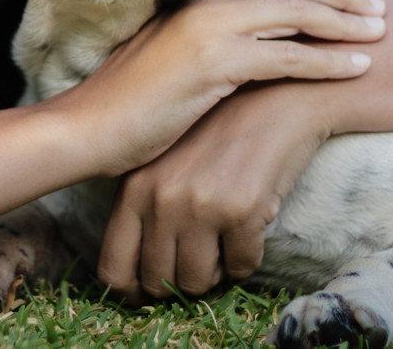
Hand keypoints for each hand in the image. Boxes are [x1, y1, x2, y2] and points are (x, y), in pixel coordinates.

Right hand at [59, 0, 385, 178]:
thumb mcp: (181, 55)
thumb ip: (222, 37)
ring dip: (347, 22)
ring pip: (298, 10)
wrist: (88, 127)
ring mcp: (210, 28)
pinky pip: (289, 57)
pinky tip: (358, 69)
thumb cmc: (133, 99)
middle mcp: (210, 0)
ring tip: (381, 34)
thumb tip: (270, 36)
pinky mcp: (214, 63)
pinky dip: (329, 62)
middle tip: (381, 5)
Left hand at [97, 83, 328, 300]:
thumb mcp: (165, 161)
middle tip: (200, 257)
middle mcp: (161, 199)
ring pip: (199, 281)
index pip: (114, 268)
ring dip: (216, 271)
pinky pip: (242, 266)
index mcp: (134, 188)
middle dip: (181, 279)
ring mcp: (200, 205)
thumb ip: (145, 207)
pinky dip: (248, 256)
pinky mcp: (241, 209)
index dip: (131, 292)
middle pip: (159, 282)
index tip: (148, 294)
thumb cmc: (219, 132)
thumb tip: (134, 279)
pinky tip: (250, 226)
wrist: (278, 97)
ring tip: (223, 240)